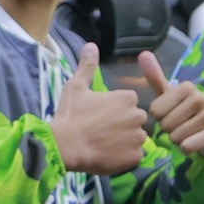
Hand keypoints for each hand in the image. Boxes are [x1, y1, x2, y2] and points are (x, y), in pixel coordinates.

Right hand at [50, 48, 148, 174]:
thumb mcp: (76, 87)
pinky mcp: (135, 157)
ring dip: (124, 142)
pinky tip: (108, 156)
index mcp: (127, 97)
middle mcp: (138, 115)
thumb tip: (91, 45)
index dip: (114, 110)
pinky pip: (134, 156)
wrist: (65, 146)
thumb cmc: (70, 115)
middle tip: (101, 132)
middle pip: (134, 120)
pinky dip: (124, 158)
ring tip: (104, 145)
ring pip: (135, 138)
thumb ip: (87, 66)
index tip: (100, 116)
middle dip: (122, 125)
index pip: (128, 102)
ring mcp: (138, 138)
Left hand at [135, 52, 203, 163]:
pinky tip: (195, 144)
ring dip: (178, 141)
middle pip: (165, 124)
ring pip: (175, 136)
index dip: (160, 118)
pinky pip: (187, 146)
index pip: (155, 111)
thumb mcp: (171, 96)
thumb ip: (156, 78)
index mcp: (186, 87)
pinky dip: (187, 149)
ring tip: (189, 134)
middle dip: (169, 131)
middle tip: (181, 127)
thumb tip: (143, 53)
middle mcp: (200, 98)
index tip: (172, 116)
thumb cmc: (188, 115)